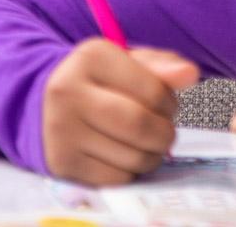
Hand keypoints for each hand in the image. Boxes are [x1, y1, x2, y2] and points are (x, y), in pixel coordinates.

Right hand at [43, 38, 199, 184]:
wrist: (44, 103)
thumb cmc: (99, 80)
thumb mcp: (127, 62)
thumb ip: (162, 65)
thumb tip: (191, 73)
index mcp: (91, 57)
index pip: (153, 89)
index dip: (171, 102)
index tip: (168, 104)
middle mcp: (69, 91)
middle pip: (140, 125)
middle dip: (165, 133)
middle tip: (165, 131)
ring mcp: (62, 129)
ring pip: (132, 157)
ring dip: (153, 155)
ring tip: (147, 142)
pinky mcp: (62, 162)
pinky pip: (117, 178)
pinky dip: (132, 171)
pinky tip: (126, 154)